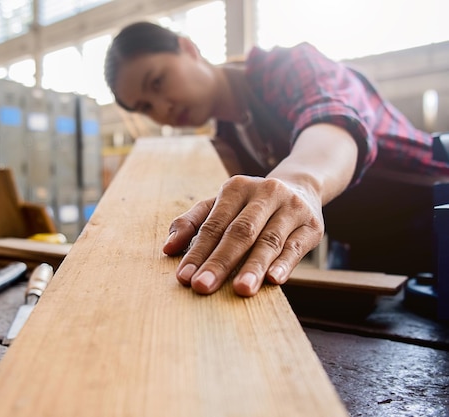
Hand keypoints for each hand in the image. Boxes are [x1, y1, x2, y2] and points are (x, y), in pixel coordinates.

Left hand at [162, 175, 324, 295]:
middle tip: (203, 287)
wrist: (300, 188)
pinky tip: (274, 280)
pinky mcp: (311, 226)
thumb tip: (167, 248)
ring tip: (241, 289)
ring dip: (253, 266)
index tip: (184, 278)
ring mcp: (291, 208)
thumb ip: (192, 223)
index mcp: (236, 188)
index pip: (213, 225)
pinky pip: (296, 246)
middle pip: (240, 232)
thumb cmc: (249, 205)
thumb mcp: (220, 206)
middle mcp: (265, 193)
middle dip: (220, 262)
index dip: (197, 252)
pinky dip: (285, 263)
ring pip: (269, 240)